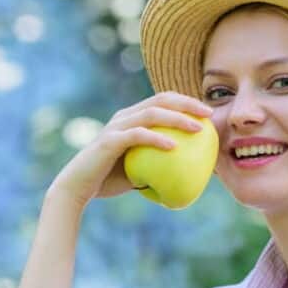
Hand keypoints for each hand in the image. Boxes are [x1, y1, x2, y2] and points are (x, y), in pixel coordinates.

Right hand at [47, 91, 212, 209]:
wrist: (79, 187)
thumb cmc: (110, 180)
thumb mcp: (141, 170)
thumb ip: (159, 164)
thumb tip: (190, 173)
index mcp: (132, 118)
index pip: (162, 100)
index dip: (186, 101)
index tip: (207, 112)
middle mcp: (124, 117)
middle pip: (160, 100)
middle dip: (187, 103)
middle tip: (208, 114)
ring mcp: (116, 127)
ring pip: (151, 113)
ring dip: (177, 119)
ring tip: (197, 129)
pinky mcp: (109, 141)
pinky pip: (137, 136)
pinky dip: (157, 139)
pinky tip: (174, 147)